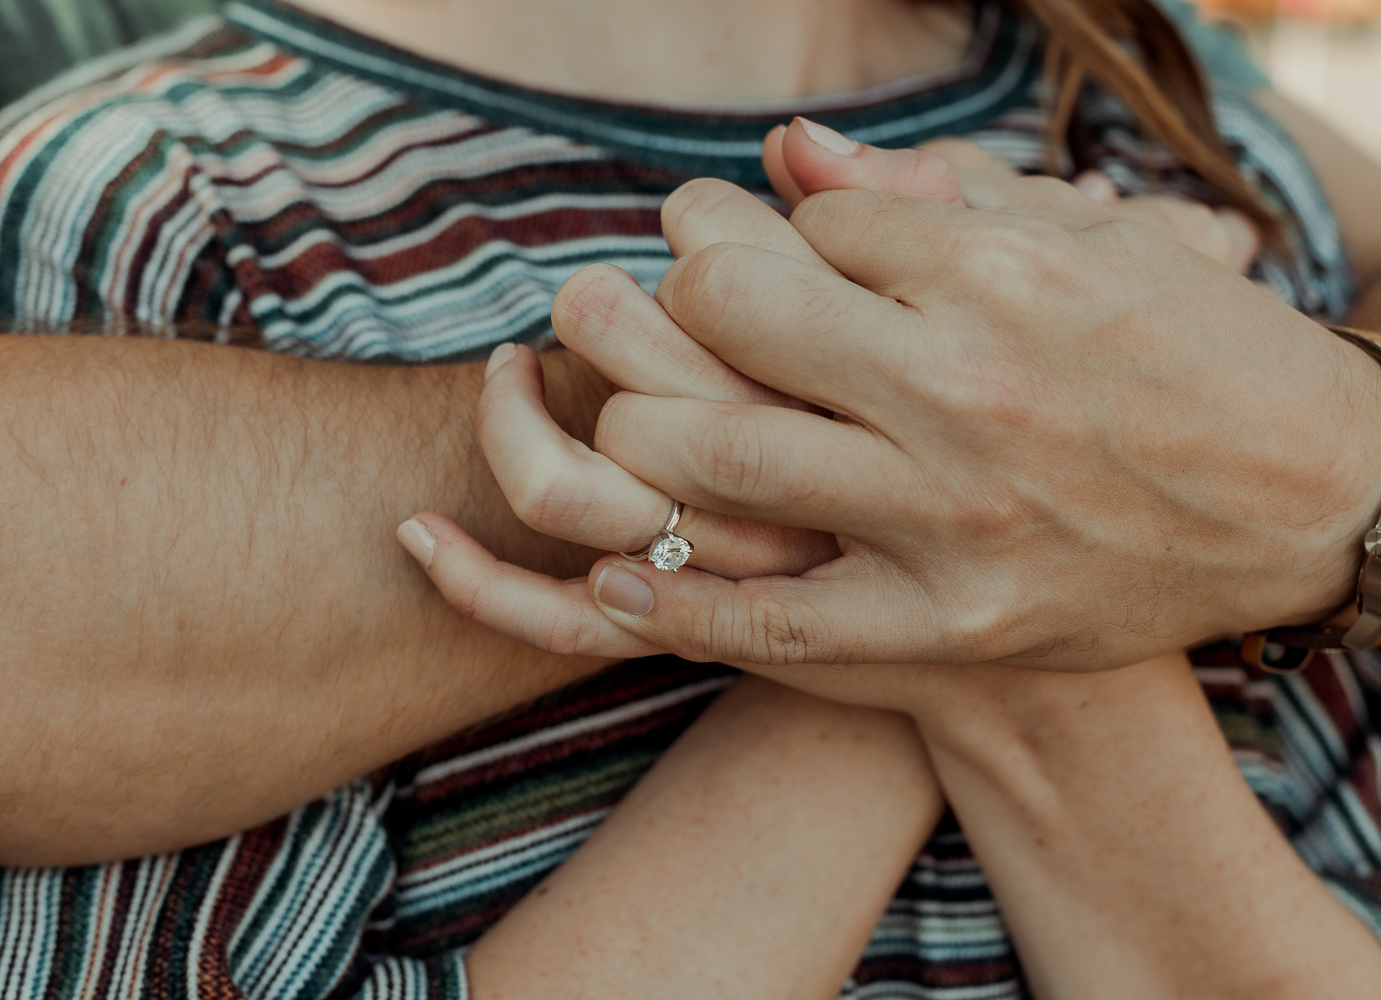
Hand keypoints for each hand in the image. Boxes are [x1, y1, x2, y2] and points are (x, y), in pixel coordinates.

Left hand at [405, 122, 1376, 669]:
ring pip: (717, 450)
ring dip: (642, 421)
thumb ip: (931, 192)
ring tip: (634, 414)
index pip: (804, 224)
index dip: (767, 230)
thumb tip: (788, 157)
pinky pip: (775, 620)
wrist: (1321, 502)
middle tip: (653, 303)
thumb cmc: (1197, 350)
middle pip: (729, 307)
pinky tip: (610, 580)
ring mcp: (952, 513)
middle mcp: (965, 385)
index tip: (763, 250)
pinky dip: (675, 603)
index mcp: (1001, 271)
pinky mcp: (953, 622)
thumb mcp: (1091, 239)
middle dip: (671, 291)